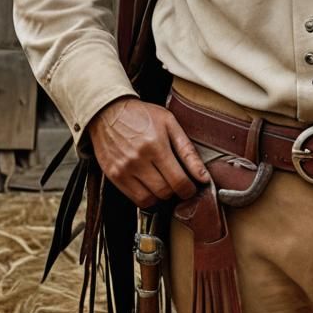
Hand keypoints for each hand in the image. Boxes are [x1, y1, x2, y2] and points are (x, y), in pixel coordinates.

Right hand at [87, 96, 208, 207]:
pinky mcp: (114, 177)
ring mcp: (124, 170)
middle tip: (178, 183)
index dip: (189, 189)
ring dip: (161, 196)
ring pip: (150, 200)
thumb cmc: (142, 115)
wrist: (109, 112)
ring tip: (163, 182)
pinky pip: (135, 199)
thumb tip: (203, 176)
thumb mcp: (170, 123)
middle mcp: (139, 160)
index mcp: (156, 145)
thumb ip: (188, 150)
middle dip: (176, 191)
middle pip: (165, 192)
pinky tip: (150, 185)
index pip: (178, 181)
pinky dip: (146, 197)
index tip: (191, 187)